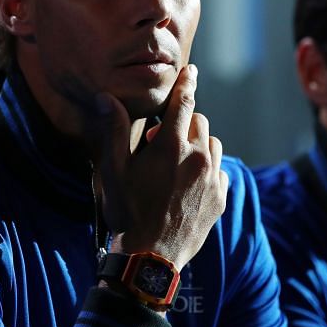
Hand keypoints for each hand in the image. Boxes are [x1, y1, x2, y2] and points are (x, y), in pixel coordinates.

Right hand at [94, 64, 228, 269]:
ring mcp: (213, 179)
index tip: (192, 70)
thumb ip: (114, 130)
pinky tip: (191, 183)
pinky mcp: (220, 198)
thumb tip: (106, 97)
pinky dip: (209, 169)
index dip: (187, 82)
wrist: (150, 257)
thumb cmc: (128, 211)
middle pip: (198, 121)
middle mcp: (199, 157)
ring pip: (212, 144)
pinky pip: (220, 170)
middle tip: (160, 143)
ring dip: (197, 144)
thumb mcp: (114, 170)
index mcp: (172, 146)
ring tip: (177, 162)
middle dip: (182, 123)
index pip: (184, 101)